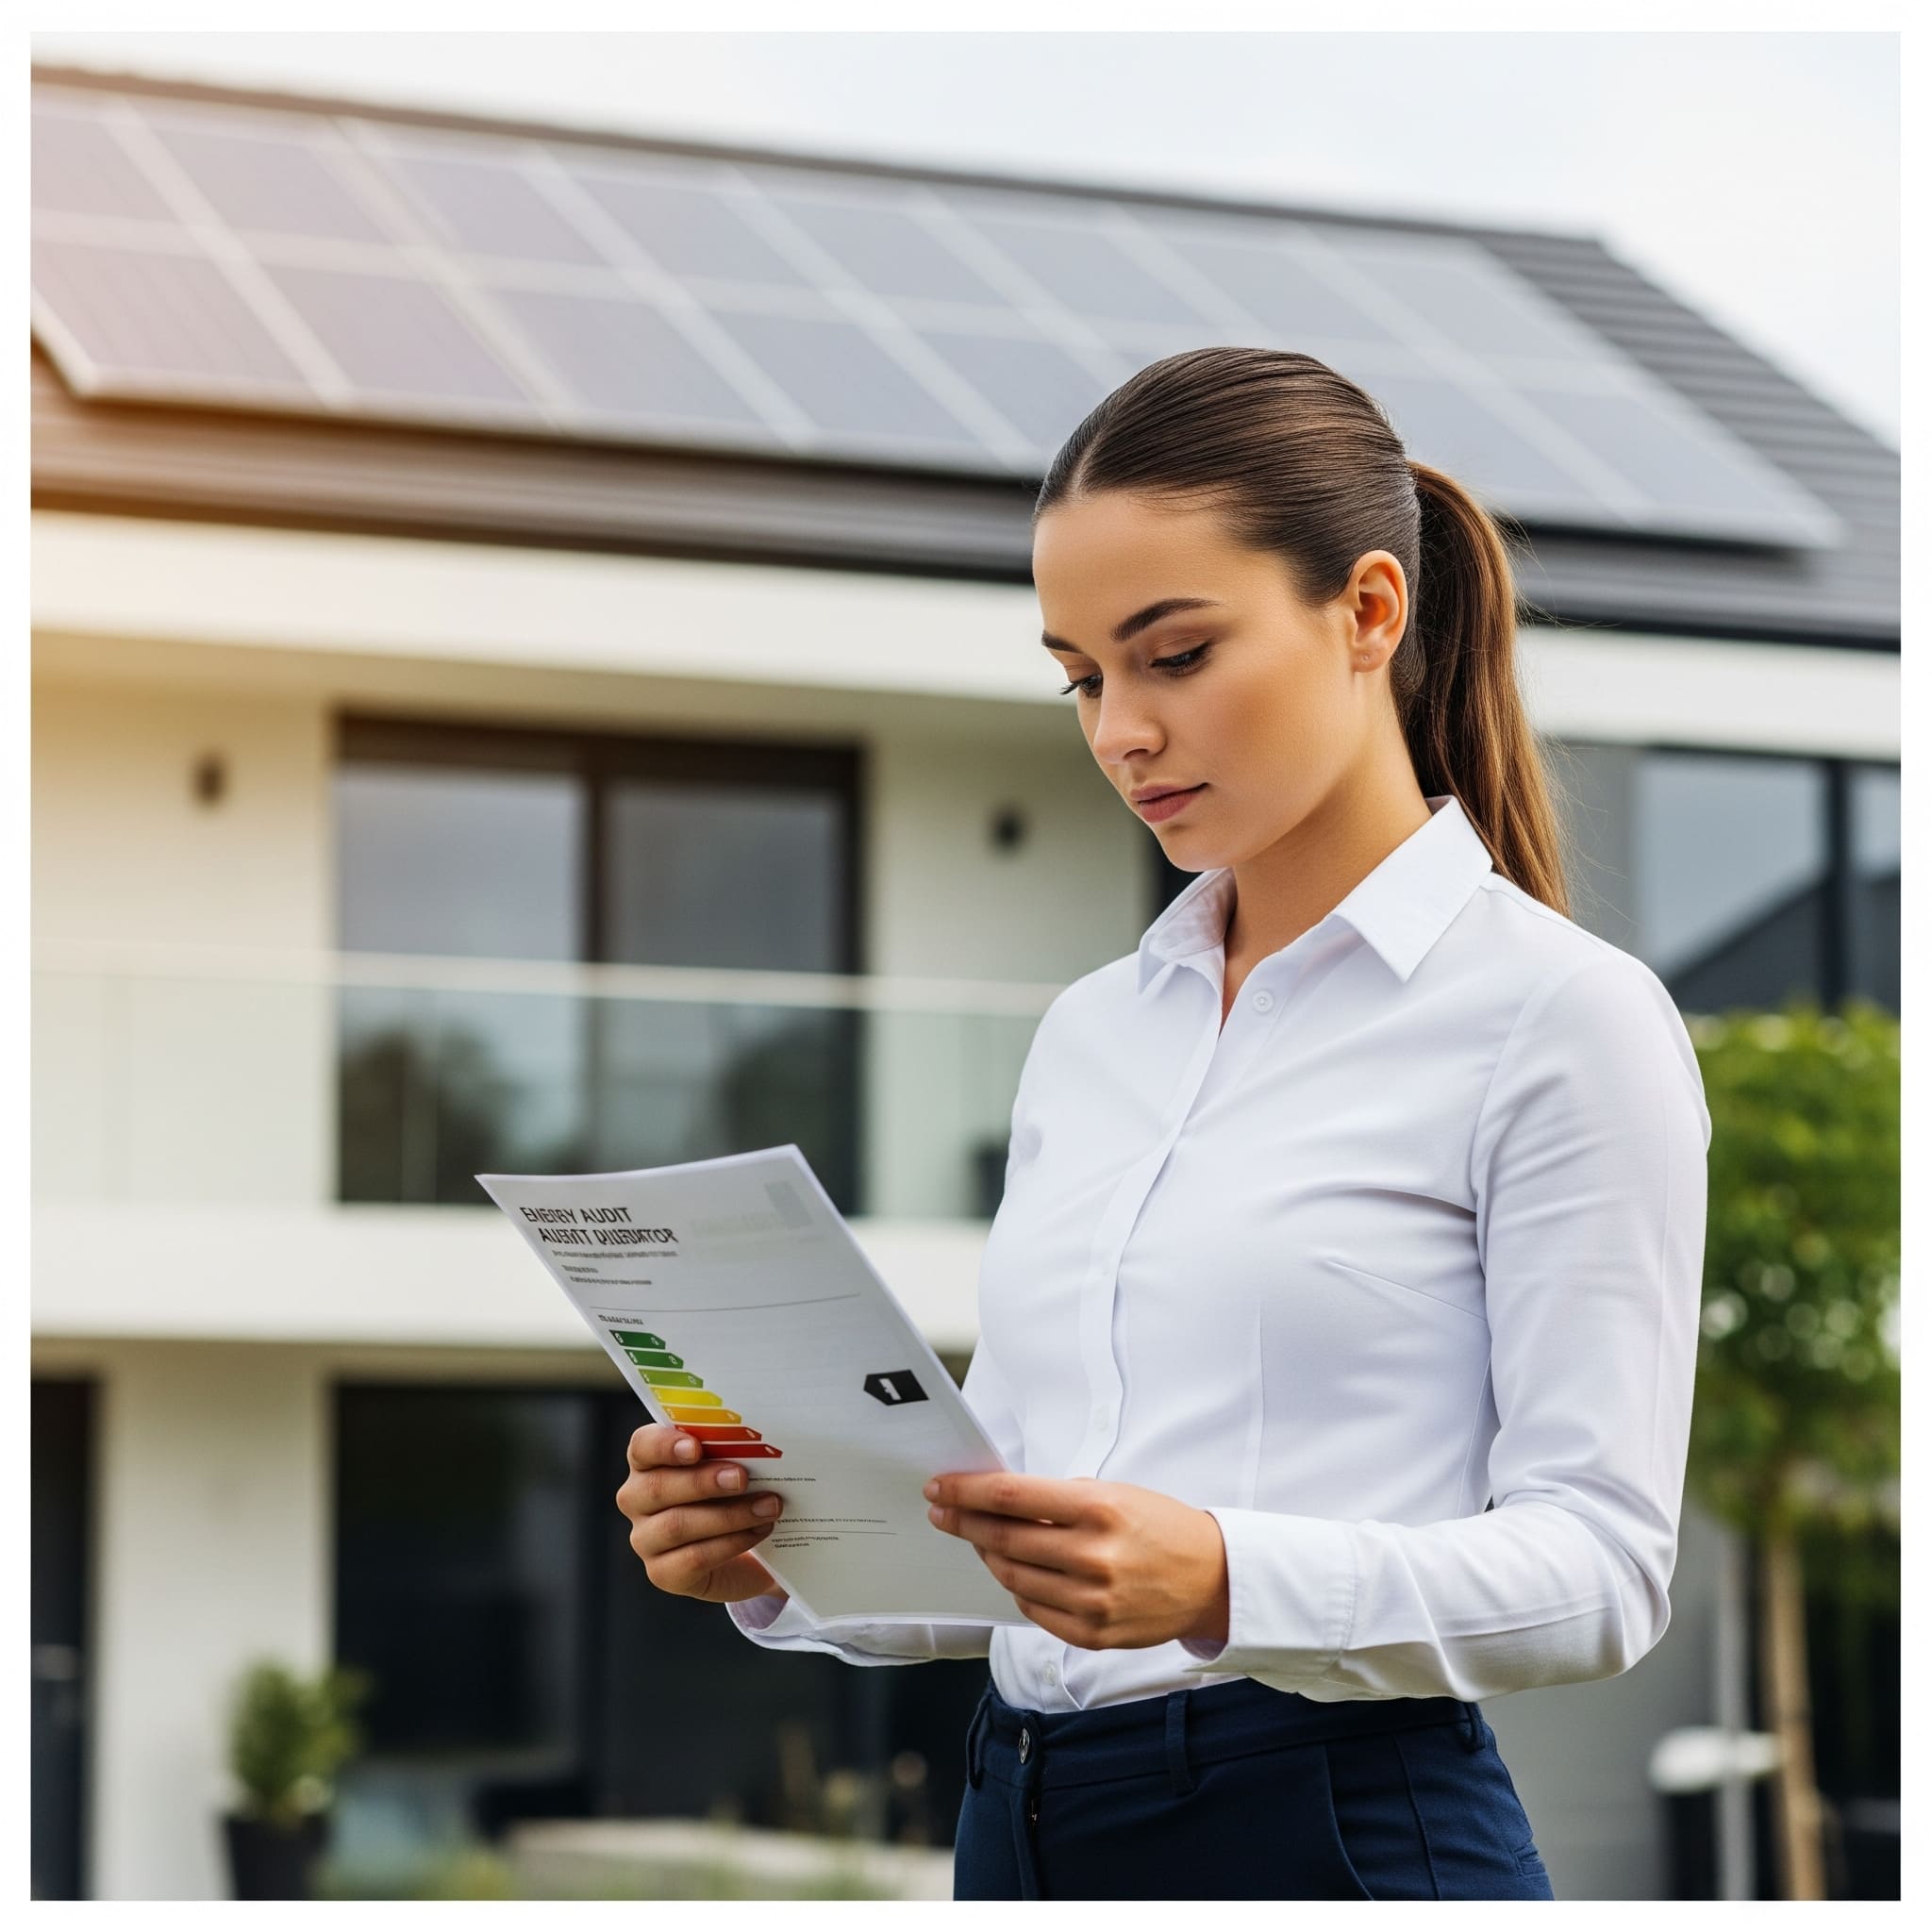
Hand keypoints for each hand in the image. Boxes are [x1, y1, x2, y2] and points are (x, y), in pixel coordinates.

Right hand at [614, 1424, 788, 1605]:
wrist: (741, 1552)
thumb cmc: (730, 1495)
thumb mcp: (729, 1466)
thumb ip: (731, 1452)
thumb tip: (760, 1445)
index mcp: (647, 1462)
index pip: (642, 1446)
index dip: (664, 1445)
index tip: (696, 1447)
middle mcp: (637, 1500)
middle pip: (657, 1488)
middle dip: (703, 1481)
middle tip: (742, 1478)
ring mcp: (645, 1539)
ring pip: (676, 1525)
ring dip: (728, 1515)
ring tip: (768, 1507)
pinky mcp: (663, 1573)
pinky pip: (693, 1558)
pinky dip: (731, 1543)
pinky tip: (758, 1531)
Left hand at [923, 1470, 1228, 1650]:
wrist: (1211, 1579)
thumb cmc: (1160, 1526)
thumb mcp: (1115, 1493)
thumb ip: (1059, 1499)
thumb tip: (999, 1499)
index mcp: (1099, 1509)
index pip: (1012, 1498)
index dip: (967, 1492)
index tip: (940, 1488)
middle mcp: (1093, 1557)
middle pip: (1004, 1539)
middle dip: (964, 1523)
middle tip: (943, 1512)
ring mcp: (1092, 1601)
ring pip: (1013, 1577)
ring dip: (988, 1556)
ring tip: (981, 1540)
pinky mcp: (1092, 1634)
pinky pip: (1034, 1610)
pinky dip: (1018, 1588)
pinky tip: (1016, 1572)